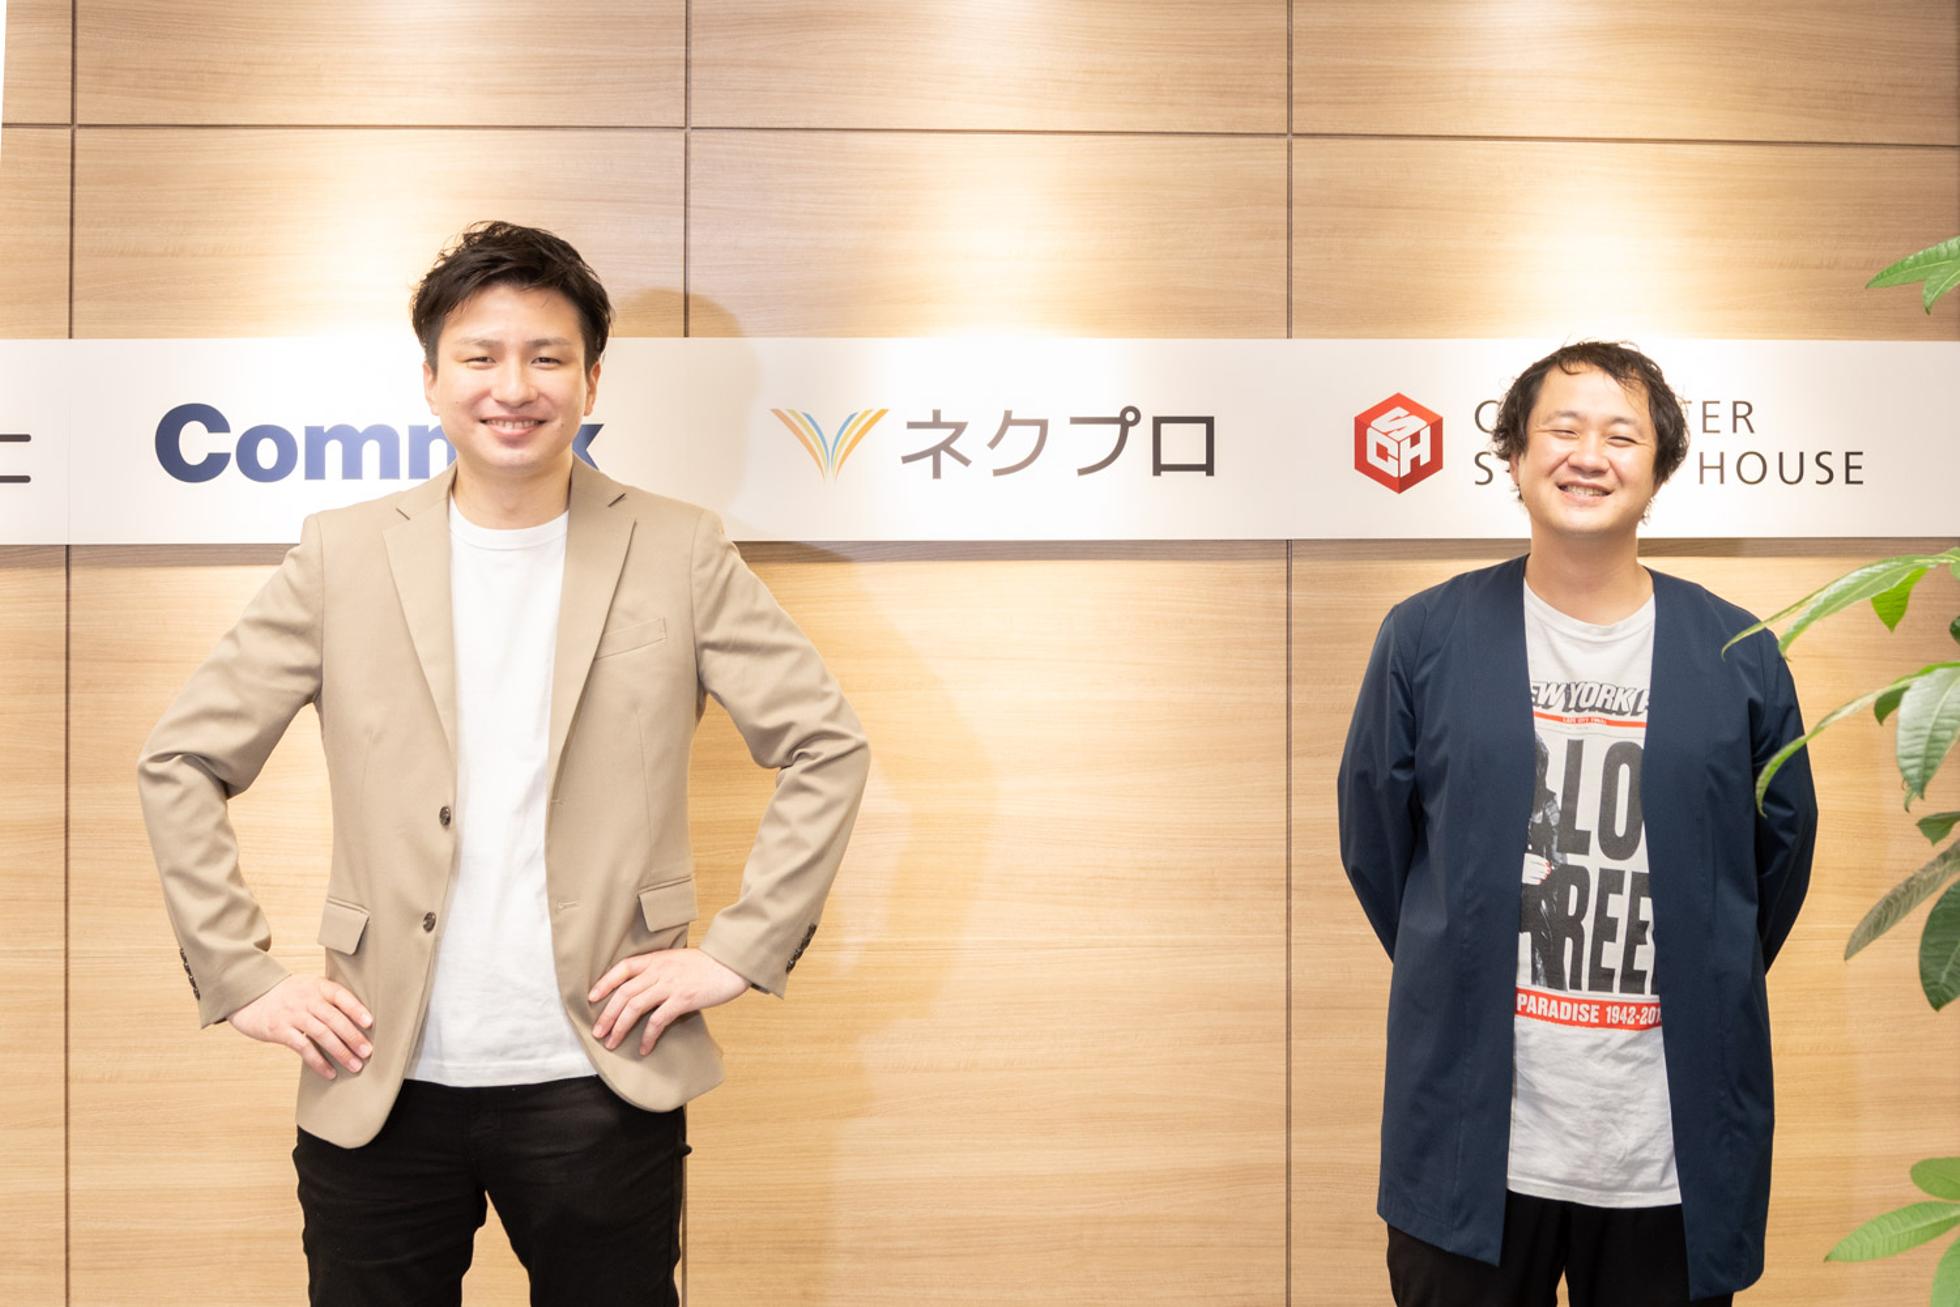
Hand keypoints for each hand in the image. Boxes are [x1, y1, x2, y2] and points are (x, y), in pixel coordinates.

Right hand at [227, 974, 373, 1079]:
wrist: (249, 995)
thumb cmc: (287, 994)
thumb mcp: (308, 987)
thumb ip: (328, 998)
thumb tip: (359, 1018)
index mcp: (317, 986)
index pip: (341, 995)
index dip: (356, 1008)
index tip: (370, 1023)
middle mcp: (307, 999)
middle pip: (334, 1018)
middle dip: (353, 1036)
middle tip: (367, 1052)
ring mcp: (293, 1015)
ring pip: (321, 1034)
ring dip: (340, 1052)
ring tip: (355, 1065)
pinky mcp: (280, 1031)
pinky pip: (303, 1048)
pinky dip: (318, 1061)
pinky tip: (330, 1072)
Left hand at [588, 948, 747, 1054]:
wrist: (731, 965)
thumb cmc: (706, 965)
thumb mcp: (677, 960)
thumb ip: (659, 970)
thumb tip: (643, 989)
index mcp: (656, 960)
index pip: (623, 968)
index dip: (604, 982)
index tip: (591, 998)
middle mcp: (659, 971)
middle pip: (624, 993)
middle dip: (607, 1015)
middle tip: (597, 1032)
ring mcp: (670, 985)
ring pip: (635, 1007)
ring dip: (620, 1027)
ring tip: (612, 1043)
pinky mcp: (683, 999)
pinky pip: (658, 1020)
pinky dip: (648, 1036)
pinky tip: (643, 1048)